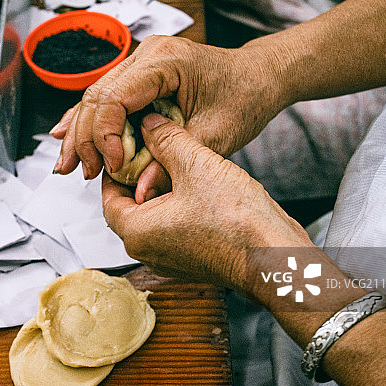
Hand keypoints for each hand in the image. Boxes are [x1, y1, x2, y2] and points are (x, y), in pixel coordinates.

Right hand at [51, 35, 285, 202]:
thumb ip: (172, 163)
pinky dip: (92, 121)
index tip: (114, 167)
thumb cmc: (246, 97)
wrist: (260, 76)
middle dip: (85, 138)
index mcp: (166, 61)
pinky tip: (67, 136)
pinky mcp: (141, 75)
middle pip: (97, 96)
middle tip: (82, 172)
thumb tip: (139, 192)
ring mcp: (142, 62)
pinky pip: (108, 98)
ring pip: (96, 97)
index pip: (114, 97)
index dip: (106, 136)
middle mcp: (148, 54)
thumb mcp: (215, 136)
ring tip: (68, 165)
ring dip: (81, 133)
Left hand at [101, 112, 310, 298]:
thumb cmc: (237, 222)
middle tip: (150, 151)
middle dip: (139, 179)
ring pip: (154, 219)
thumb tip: (149, 123)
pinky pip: (175, 230)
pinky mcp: (194, 261)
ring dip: (161, 192)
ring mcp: (172, 260)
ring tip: (176, 164)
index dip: (116, 169)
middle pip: (130, 208)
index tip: (126, 148)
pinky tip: (197, 187)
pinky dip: (179, 208)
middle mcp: (149, 252)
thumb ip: (166, 140)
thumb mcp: (195, 164)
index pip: (108, 197)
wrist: (277, 258)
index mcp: (137, 233)